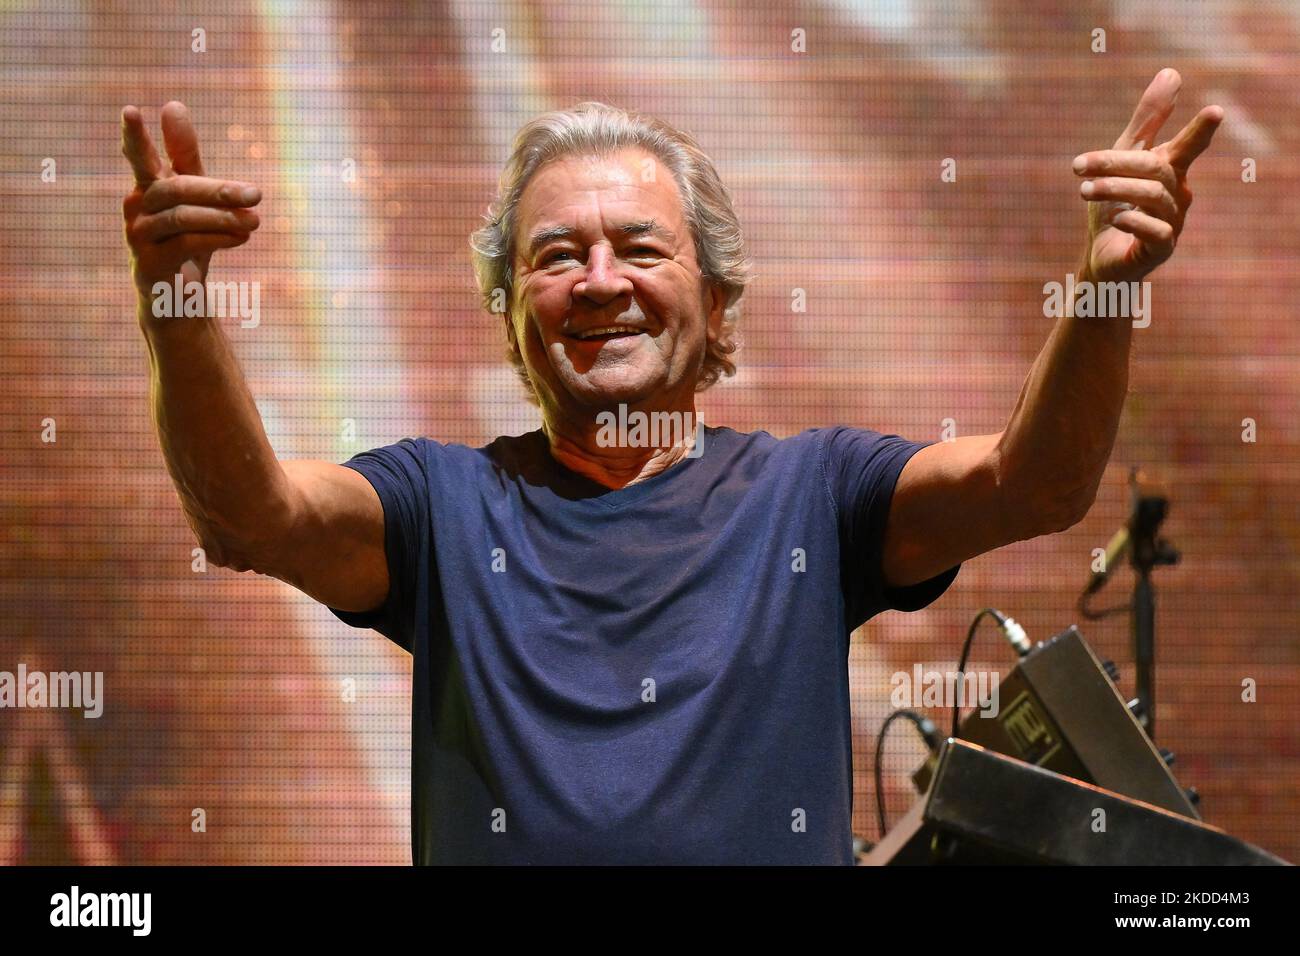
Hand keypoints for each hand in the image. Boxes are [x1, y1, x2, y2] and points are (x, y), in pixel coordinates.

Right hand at [121, 101, 261, 300]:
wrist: (176, 299)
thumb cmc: (186, 240)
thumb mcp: (193, 196)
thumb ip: (186, 156)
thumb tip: (172, 104)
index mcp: (147, 187)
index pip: (138, 157)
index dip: (134, 136)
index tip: (129, 110)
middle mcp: (136, 208)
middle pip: (176, 189)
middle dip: (219, 190)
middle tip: (257, 194)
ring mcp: (138, 238)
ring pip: (182, 218)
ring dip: (223, 218)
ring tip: (256, 221)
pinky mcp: (148, 265)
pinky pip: (184, 245)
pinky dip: (217, 239)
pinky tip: (242, 238)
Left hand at [1073, 68, 1222, 284]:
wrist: (1103, 258)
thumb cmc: (1115, 205)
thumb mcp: (1124, 159)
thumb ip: (1147, 120)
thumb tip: (1172, 71)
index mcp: (1171, 170)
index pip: (1188, 145)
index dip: (1200, 130)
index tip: (1215, 111)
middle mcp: (1178, 194)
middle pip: (1155, 168)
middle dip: (1115, 163)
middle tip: (1076, 165)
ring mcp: (1173, 223)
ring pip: (1153, 197)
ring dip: (1114, 189)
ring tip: (1083, 190)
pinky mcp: (1161, 249)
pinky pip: (1156, 232)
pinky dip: (1133, 222)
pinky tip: (1115, 219)